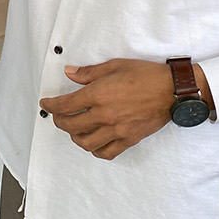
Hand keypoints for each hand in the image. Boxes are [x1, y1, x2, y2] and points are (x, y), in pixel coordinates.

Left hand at [39, 59, 179, 160]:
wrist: (172, 90)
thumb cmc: (146, 75)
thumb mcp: (115, 66)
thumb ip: (89, 72)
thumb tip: (69, 72)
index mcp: (99, 94)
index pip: (66, 105)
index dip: (52, 105)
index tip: (46, 103)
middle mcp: (105, 114)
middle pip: (71, 126)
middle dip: (59, 121)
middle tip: (58, 116)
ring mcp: (117, 130)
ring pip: (86, 142)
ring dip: (75, 137)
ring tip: (74, 129)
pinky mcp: (129, 139)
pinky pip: (106, 152)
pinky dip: (95, 150)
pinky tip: (93, 142)